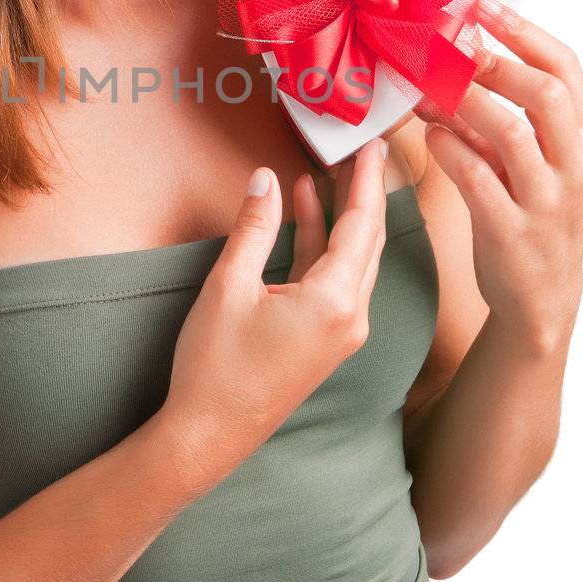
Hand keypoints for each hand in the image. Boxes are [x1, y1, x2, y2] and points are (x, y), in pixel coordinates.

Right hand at [157, 139, 387, 491]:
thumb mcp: (228, 286)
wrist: (209, 436)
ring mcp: (340, 332)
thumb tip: (264, 180)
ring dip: (338, 218)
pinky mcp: (324, 341)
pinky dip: (321, 245)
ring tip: (323, 175)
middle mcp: (350, 318)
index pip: (360, 225)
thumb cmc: (216, 367)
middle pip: (367, 241)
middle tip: (359, 152)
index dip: (366, 181)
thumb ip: (252, 228)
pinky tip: (302, 217)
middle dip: (362, 194)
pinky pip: (334, 280)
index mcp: (334, 301)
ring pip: (351, 260)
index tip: (373, 145)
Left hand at [418, 0, 582, 350]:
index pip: (565, 67)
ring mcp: (547, 199)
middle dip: (493, 63)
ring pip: (510, 131)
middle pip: (543, 92)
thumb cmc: (530, 214)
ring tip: (429, 90)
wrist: (540, 294)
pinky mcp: (513, 230)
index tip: (483, 7)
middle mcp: (575, 164)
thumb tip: (448, 60)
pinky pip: (477, 177)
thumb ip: (494, 114)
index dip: (522, 31)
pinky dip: (448, 148)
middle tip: (451, 50)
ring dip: (462, 102)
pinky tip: (429, 134)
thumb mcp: (525, 160)